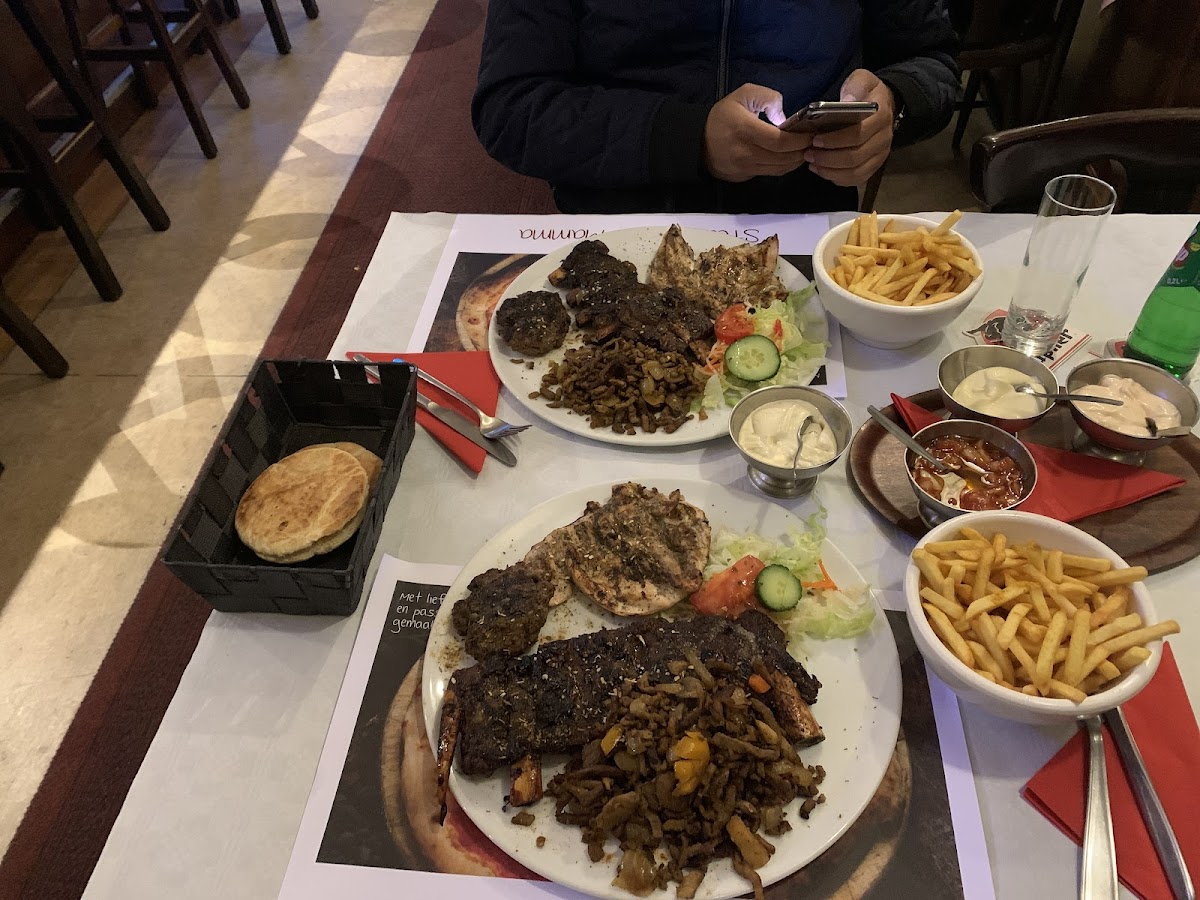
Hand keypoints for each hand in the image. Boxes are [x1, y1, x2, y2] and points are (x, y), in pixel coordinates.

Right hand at [703, 84, 812, 182]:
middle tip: (813, 142)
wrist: (699, 142)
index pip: (779, 141)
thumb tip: (783, 115)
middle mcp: (746, 152)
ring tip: (805, 150)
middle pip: (782, 157)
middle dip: (802, 150)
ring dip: (796, 160)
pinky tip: (792, 158)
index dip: (799, 140)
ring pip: (779, 168)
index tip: (810, 133)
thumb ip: (767, 97)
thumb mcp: (743, 95)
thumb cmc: (723, 117)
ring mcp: (746, 167)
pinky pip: (772, 173)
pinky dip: (786, 166)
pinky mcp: (747, 175)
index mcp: (745, 130)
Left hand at [805, 70, 895, 186]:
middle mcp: (884, 139)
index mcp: (881, 117)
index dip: (835, 140)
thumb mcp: (862, 80)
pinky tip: (822, 170)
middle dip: (828, 158)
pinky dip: (837, 178)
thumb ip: (855, 87)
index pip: (858, 134)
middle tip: (808, 153)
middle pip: (855, 157)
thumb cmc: (867, 92)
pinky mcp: (874, 166)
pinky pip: (856, 179)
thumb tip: (846, 102)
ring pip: (855, 172)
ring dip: (830, 171)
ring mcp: (880, 155)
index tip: (815, 139)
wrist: (884, 105)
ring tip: (812, 163)